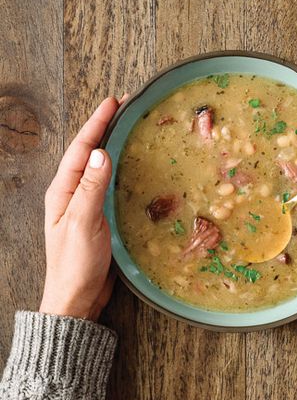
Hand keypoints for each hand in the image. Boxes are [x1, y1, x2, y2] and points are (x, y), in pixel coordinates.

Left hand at [40, 97, 120, 320]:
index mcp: (62, 191)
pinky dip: (119, 170)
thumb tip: (101, 154)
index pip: (81, 149)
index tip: (113, 102)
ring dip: (113, 146)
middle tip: (126, 107)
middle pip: (89, 153)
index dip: (97, 124)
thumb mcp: (82, 224)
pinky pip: (108, 185)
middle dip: (105, 128)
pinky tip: (130, 167)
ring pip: (99, 167)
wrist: (77, 297)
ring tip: (129, 128)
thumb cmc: (75, 265)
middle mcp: (72, 194)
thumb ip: (91, 189)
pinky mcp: (98, 217)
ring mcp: (85, 205)